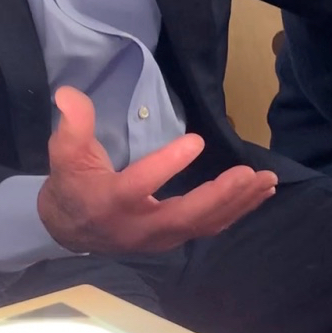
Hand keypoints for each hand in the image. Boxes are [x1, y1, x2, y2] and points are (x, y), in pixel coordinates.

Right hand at [38, 87, 276, 254]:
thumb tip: (69, 94)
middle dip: (220, 197)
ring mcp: (160, 237)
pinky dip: (237, 211)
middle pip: (184, 216)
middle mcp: (138, 226)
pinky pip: (211, 226)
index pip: (139, 185)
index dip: (167, 165)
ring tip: (266, 179)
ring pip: (204, 224)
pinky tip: (260, 192)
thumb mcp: (65, 154)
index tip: (195, 140)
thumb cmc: (72, 184)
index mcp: (110, 202)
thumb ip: (71, 126)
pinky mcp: (175, 237)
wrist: (71, 227)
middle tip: (249, 174)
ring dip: (238, 203)